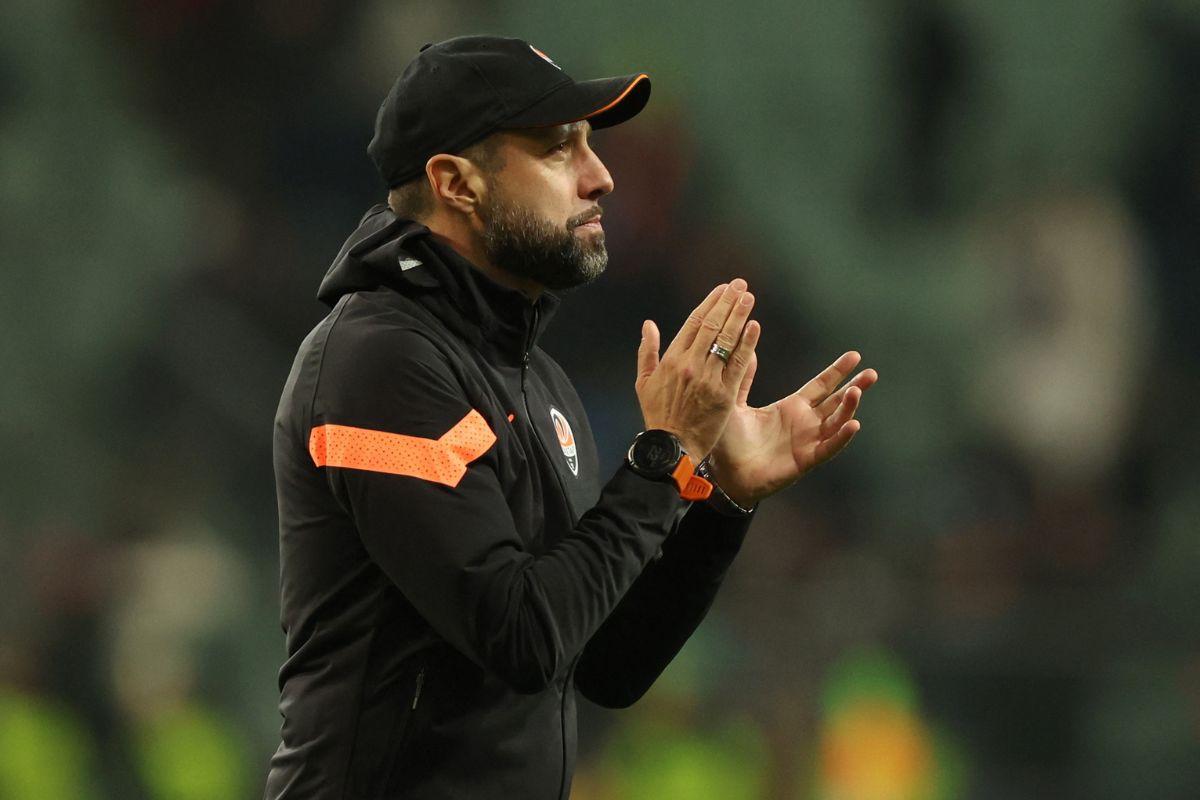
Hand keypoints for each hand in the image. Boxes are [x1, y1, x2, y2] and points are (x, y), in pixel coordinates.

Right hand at [635, 279, 759, 458]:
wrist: (671, 447)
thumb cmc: (658, 416)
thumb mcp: (643, 382)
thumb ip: (647, 351)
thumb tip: (649, 325)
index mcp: (672, 359)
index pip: (694, 323)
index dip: (710, 303)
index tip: (722, 290)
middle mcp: (690, 364)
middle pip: (712, 326)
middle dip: (727, 303)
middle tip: (740, 286)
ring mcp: (709, 378)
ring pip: (726, 340)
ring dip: (739, 316)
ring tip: (748, 298)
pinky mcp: (725, 393)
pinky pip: (738, 364)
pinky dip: (746, 344)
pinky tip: (753, 326)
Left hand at [707, 350, 877, 506]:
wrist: (723, 474)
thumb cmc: (729, 441)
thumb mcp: (736, 403)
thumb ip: (744, 377)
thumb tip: (746, 346)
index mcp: (792, 407)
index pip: (821, 385)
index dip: (838, 371)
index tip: (854, 355)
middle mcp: (805, 423)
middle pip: (836, 401)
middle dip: (855, 386)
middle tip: (872, 373)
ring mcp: (807, 441)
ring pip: (836, 422)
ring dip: (848, 408)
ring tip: (856, 391)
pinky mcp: (805, 460)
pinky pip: (828, 448)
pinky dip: (842, 437)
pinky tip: (853, 424)